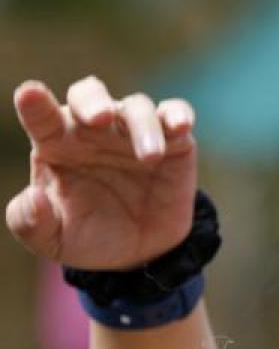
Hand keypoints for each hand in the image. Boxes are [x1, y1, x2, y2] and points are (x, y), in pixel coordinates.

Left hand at [6, 77, 197, 269]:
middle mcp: (95, 131)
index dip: (35, 104)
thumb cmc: (88, 236)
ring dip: (143, 126)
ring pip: (137, 107)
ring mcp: (134, 133)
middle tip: (99, 119)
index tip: (30, 96)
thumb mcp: (51, 240)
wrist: (139, 254)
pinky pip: (175, 115)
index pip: (41, 117)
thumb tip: (33, 198)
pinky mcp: (172, 142)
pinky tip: (180, 126)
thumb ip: (29, 221)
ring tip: (151, 158)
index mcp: (57, 144)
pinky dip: (178, 115)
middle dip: (93, 102)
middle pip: (89, 95)